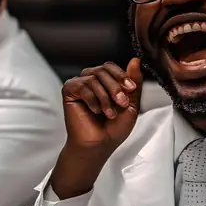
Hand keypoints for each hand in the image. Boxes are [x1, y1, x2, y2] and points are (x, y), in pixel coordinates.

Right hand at [51, 59, 142, 198]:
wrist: (99, 145)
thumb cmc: (114, 128)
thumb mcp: (130, 103)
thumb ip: (134, 82)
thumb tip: (135, 60)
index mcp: (105, 81)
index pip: (111, 66)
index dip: (122, 75)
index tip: (131, 88)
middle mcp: (91, 80)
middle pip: (103, 69)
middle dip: (115, 87)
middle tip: (121, 104)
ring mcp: (79, 84)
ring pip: (94, 77)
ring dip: (105, 97)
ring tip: (109, 113)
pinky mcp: (69, 91)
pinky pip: (82, 85)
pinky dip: (92, 99)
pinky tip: (95, 111)